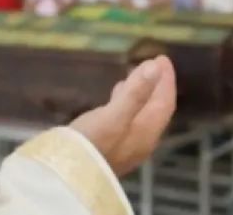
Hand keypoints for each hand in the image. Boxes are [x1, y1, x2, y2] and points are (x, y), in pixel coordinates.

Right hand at [71, 56, 176, 176]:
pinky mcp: (109, 146)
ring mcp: (124, 145)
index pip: (163, 103)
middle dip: (156, 85)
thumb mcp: (113, 115)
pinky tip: (115, 97)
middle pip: (154, 109)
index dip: (165, 80)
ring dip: (141, 93)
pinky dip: (125, 103)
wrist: (66, 174)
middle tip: (152, 63)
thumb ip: (136, 92)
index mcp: (145, 132)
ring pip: (140, 114)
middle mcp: (139, 140)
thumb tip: (154, 67)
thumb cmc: (91, 143)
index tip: (162, 58)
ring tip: (135, 75)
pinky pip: (126, 118)